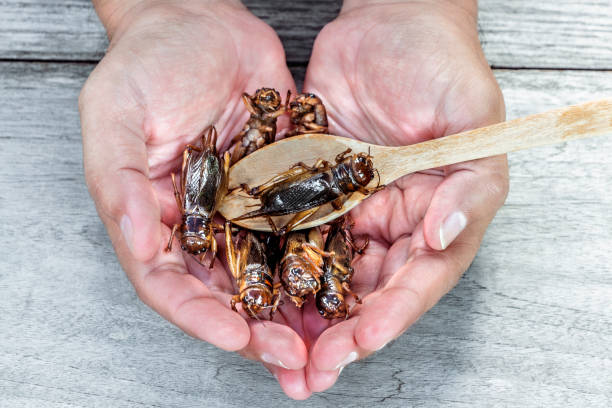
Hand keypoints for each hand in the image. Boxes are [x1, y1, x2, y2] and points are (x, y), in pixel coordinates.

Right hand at [79, 1, 311, 398]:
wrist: (201, 21)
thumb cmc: (148, 62)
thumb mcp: (115, 111)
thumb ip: (116, 178)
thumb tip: (134, 238)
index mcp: (151, 218)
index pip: (168, 283)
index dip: (198, 317)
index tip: (235, 338)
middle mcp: (198, 224)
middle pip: (223, 293)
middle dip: (256, 331)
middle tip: (293, 357)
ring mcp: (241, 210)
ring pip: (267, 274)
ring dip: (294, 312)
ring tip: (325, 343)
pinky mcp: (279, 188)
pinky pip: (300, 230)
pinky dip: (319, 262)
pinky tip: (344, 286)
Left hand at [300, 0, 508, 390]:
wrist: (389, 23)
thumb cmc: (440, 66)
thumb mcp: (473, 122)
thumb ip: (471, 185)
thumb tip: (443, 236)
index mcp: (437, 216)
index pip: (416, 279)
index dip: (390, 315)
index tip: (359, 341)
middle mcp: (392, 222)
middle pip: (367, 292)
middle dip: (338, 335)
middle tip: (307, 371)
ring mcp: (349, 209)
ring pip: (326, 274)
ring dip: (302, 316)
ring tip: (274, 353)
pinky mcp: (312, 189)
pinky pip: (293, 233)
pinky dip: (275, 266)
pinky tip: (253, 294)